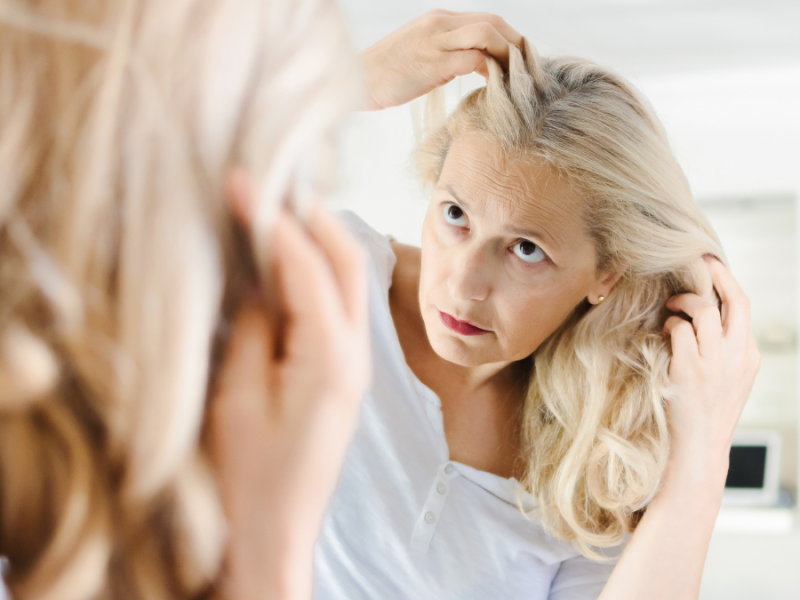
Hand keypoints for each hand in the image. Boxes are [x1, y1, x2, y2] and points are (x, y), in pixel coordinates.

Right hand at [210, 172, 369, 599]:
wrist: (274, 536)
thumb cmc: (249, 479)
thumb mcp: (236, 397)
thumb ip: (252, 327)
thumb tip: (259, 275)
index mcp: (331, 359)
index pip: (307, 267)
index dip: (274, 220)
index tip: (244, 183)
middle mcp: (356, 355)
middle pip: (347, 262)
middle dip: (312, 218)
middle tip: (269, 187)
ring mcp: (356, 364)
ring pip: (347, 281)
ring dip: (317, 242)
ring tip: (275, 213)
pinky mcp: (343, 374)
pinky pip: (337, 306)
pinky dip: (314, 275)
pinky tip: (284, 264)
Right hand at [360, 10, 522, 110]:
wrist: (355, 81)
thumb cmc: (385, 75)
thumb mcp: (419, 55)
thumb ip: (445, 53)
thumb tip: (474, 63)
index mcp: (437, 20)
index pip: (486, 19)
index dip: (509, 37)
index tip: (519, 59)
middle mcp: (439, 24)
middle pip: (492, 21)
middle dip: (516, 43)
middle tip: (528, 69)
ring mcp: (436, 41)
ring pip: (487, 34)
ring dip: (507, 54)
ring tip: (515, 77)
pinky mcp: (432, 62)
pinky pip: (473, 59)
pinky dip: (490, 71)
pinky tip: (495, 86)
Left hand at [663, 255, 760, 471]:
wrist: (698, 449)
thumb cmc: (704, 412)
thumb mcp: (725, 379)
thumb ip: (721, 349)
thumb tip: (702, 317)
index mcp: (748, 356)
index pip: (743, 306)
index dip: (726, 280)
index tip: (711, 264)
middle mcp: (738, 356)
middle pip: (732, 301)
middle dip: (713, 274)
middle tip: (693, 263)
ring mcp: (715, 363)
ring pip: (705, 310)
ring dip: (684, 302)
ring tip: (671, 307)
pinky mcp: (691, 370)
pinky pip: (680, 330)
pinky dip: (669, 325)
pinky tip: (663, 333)